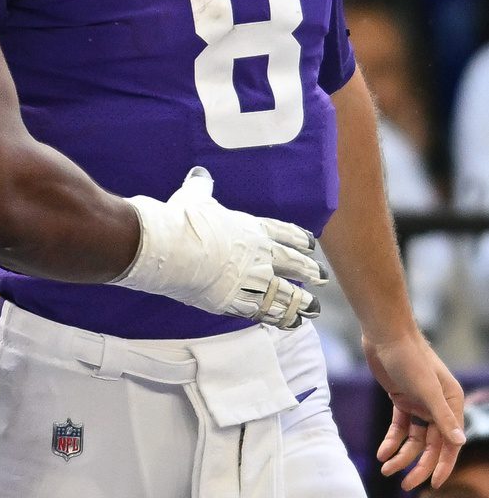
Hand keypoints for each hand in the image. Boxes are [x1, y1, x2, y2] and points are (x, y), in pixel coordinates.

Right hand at [122, 167, 325, 329]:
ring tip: (314, 307)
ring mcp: (251, 280)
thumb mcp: (195, 198)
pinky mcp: (238, 301)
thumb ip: (201, 187)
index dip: (298, 239)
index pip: (283, 233)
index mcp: (252, 229)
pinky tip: (291, 323)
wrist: (176, 250)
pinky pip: (265, 312)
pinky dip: (280, 318)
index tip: (311, 245)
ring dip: (301, 301)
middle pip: (292, 263)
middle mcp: (259, 255)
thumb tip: (199, 174)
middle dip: (308, 270)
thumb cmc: (186, 220)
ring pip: (285, 292)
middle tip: (322, 276)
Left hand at [371, 331, 466, 487]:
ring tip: (385, 469)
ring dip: (401, 455)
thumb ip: (442, 417)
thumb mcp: (426, 390)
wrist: (384, 336)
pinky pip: (399, 427)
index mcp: (452, 403)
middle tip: (404, 485)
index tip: (435, 485)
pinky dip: (391, 440)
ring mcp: (419, 404)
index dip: (444, 464)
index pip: (451, 442)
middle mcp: (438, 406)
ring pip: (413, 439)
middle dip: (418, 466)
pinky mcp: (401, 399)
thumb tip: (459, 442)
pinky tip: (382, 453)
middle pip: (431, 445)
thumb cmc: (409, 359)